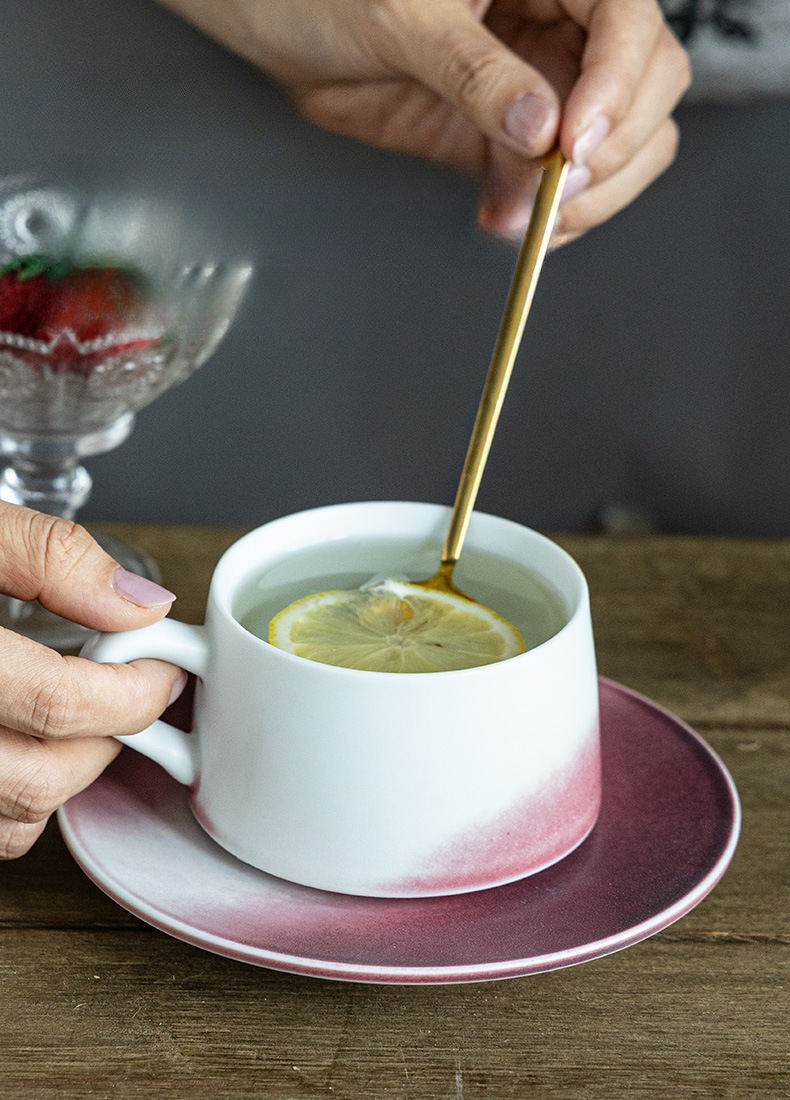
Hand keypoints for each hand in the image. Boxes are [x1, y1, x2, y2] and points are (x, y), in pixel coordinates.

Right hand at [0, 504, 184, 857]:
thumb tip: (139, 605)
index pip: (55, 704)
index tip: (163, 668)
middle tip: (134, 693)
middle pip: (37, 778)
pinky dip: (18, 802)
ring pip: (10, 819)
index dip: (131, 693)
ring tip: (83, 718)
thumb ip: (50, 556)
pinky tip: (25, 744)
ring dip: (67, 777)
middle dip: (108, 738)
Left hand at [156, 0, 689, 243]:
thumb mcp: (401, 15)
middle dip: (614, 148)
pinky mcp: (505, 141)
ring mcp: (537, 85)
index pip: (628, 18)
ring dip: (583, 196)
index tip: (579, 139)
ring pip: (615, 146)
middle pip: (647, 86)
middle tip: (556, 189)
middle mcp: (557, 23)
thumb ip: (474, 69)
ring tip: (521, 220)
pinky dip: (539, 217)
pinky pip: (551, 186)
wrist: (276, 23)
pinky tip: (501, 222)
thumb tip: (539, 126)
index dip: (620, 82)